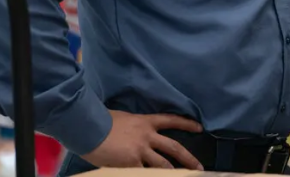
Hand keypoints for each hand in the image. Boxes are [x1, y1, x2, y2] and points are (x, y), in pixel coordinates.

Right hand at [82, 111, 203, 169]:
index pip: (170, 120)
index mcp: (145, 122)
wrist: (89, 128)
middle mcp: (147, 136)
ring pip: (163, 165)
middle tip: (200, 167)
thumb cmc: (100, 121)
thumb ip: (133, 127)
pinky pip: (143, 174)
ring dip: (174, 173)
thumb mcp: (122, 118)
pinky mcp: (131, 164)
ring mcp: (140, 151)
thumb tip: (134, 133)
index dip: (186, 124)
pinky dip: (148, 175)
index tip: (199, 128)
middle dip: (188, 158)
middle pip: (174, 148)